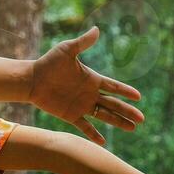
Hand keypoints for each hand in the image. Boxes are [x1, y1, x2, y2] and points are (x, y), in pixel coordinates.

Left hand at [28, 26, 144, 144]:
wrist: (32, 80)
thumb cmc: (48, 63)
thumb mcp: (67, 50)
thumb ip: (83, 43)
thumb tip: (97, 29)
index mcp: (92, 79)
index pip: (114, 86)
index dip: (126, 91)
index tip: (139, 97)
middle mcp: (89, 94)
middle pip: (113, 104)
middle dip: (128, 111)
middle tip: (142, 119)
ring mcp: (81, 105)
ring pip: (104, 116)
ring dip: (118, 122)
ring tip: (132, 128)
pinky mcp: (70, 115)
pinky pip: (85, 126)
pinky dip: (93, 134)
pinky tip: (103, 143)